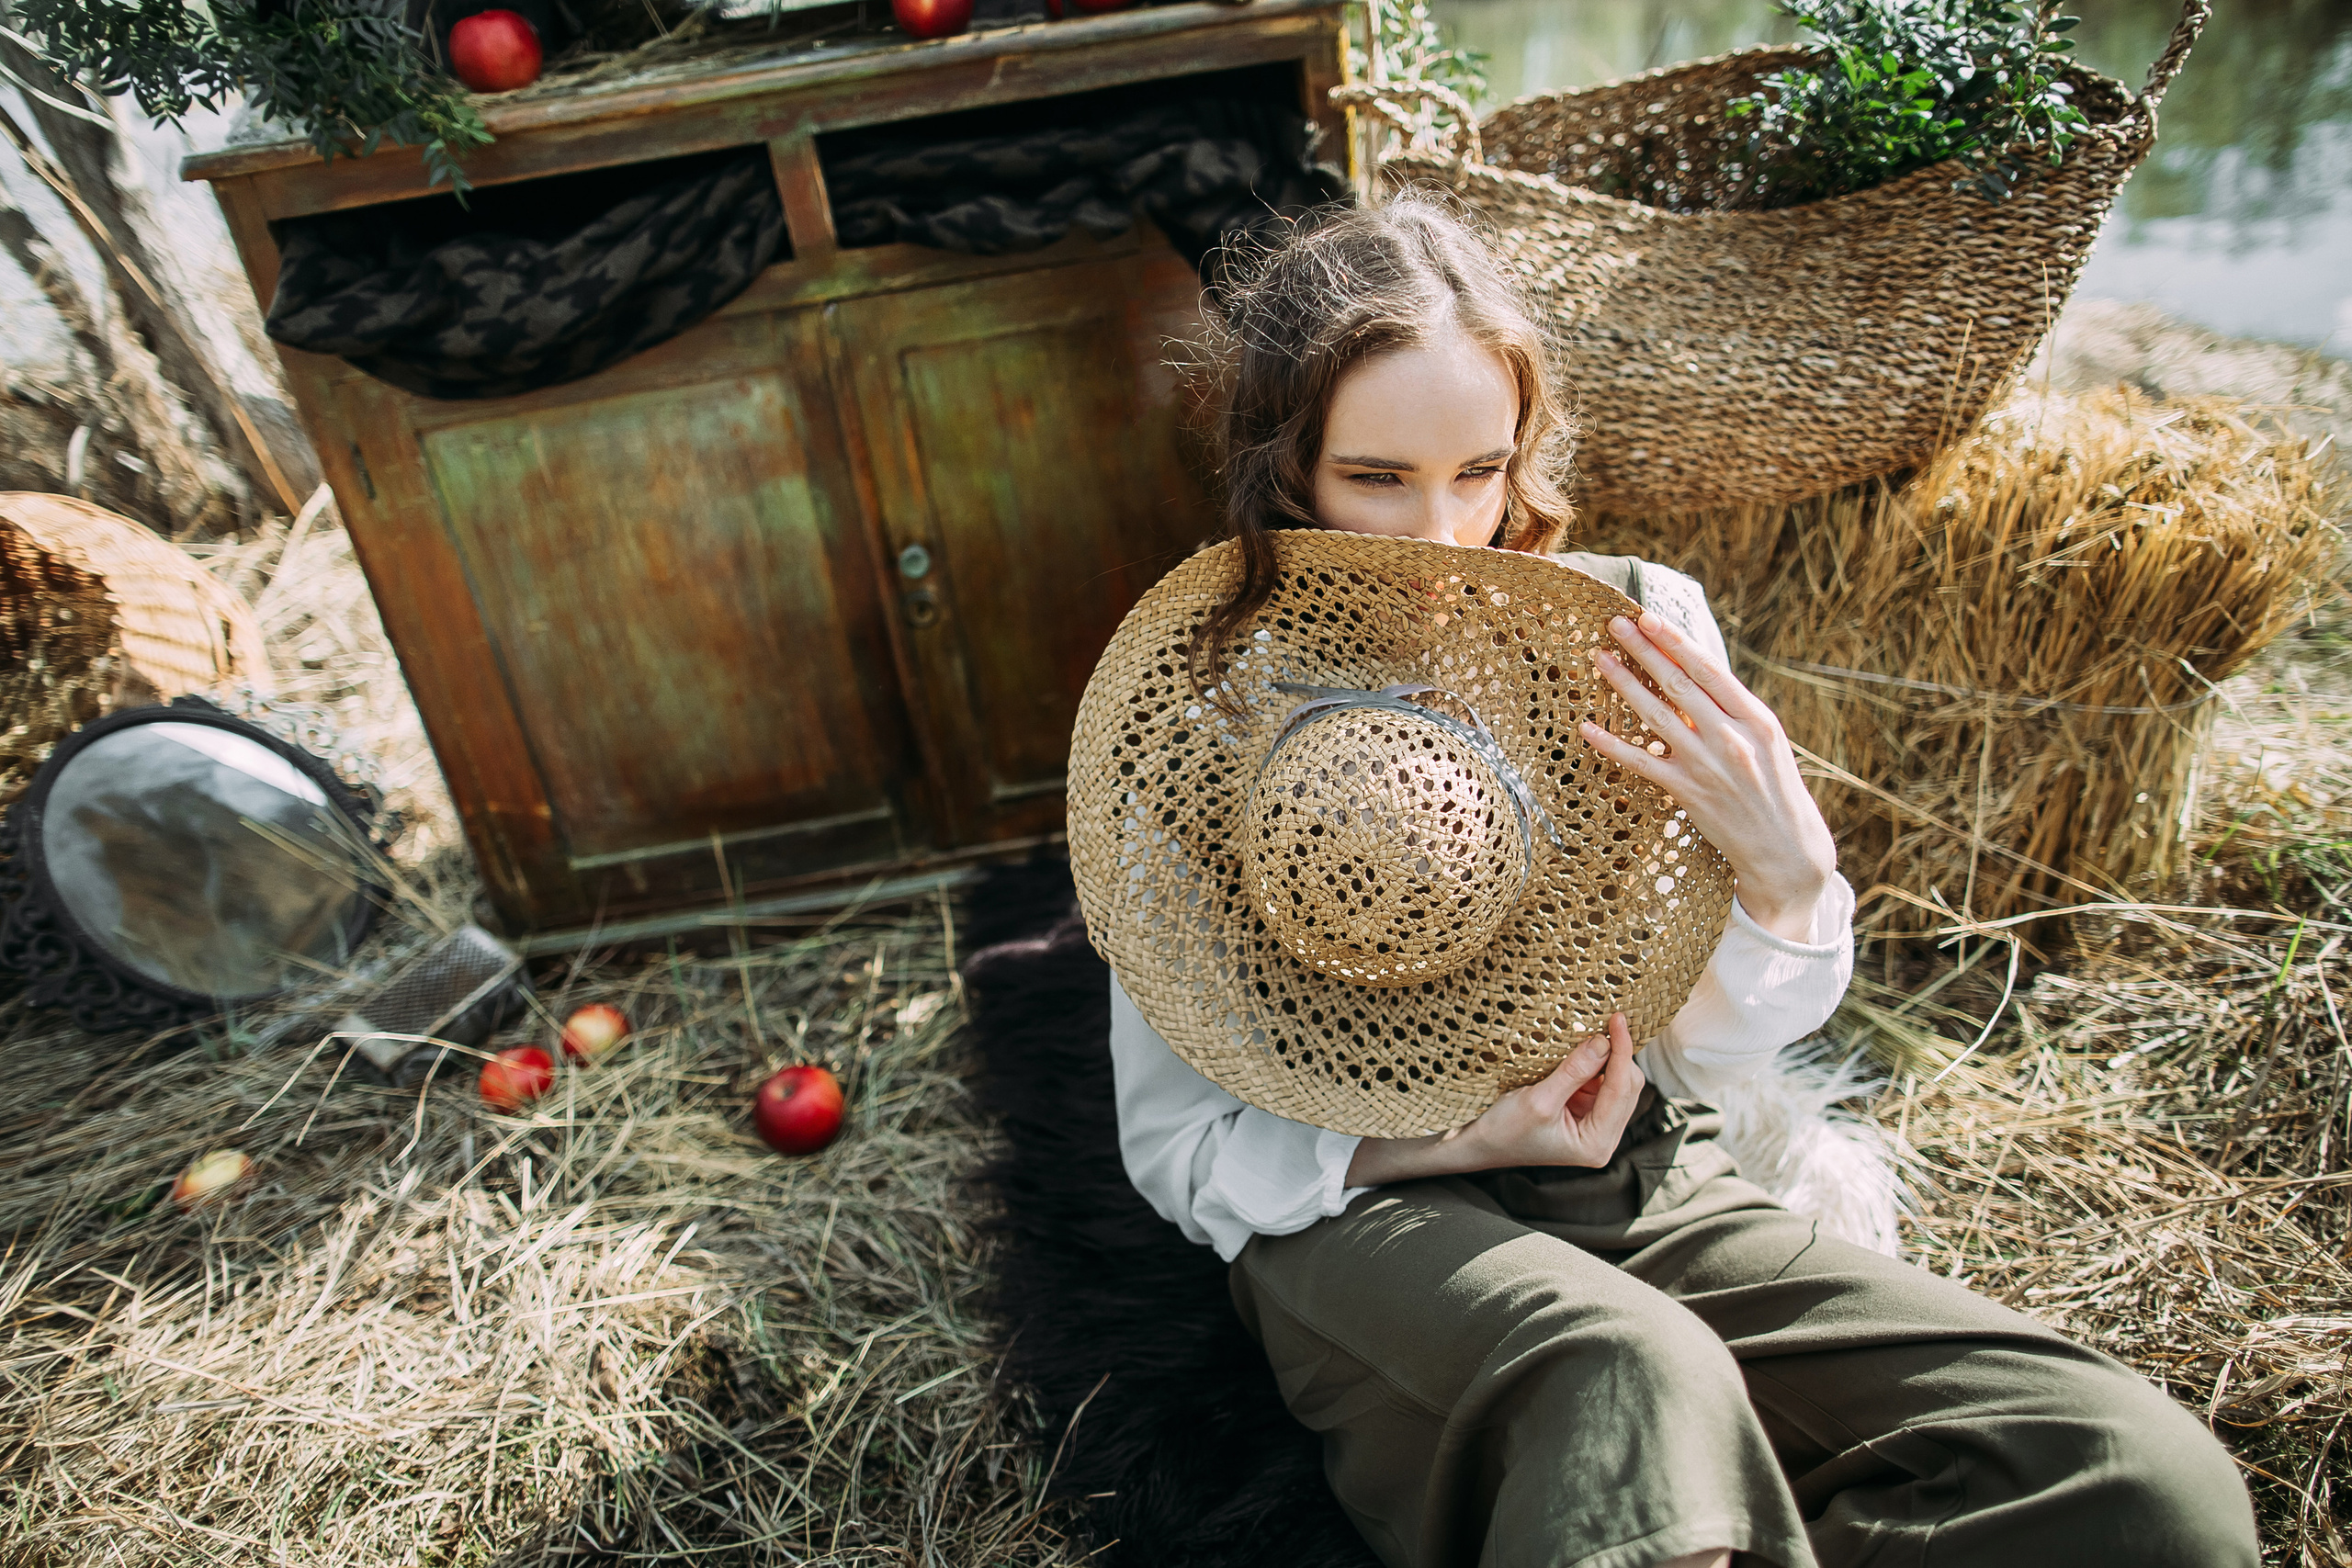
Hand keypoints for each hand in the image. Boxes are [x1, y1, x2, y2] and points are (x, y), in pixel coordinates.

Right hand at [1344, 1015, 1646, 1184]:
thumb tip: (1604, 1040)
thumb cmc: (1503, 1130)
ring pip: (1615, 1083)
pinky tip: (1578, 1053)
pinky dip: (1591, 1065)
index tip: (1618, 1019)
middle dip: (1616, 1056)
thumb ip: (1575, 1070)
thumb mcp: (1539, 1099)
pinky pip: (1598, 1083)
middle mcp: (1603, 1139)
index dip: (1622, 1052)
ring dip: (1604, 1060)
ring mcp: (1594, 1127)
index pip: (1622, 1090)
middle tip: (1604, 1021)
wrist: (1476, 1144)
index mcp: (1597, 1144)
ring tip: (1586, 1038)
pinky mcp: (1582, 1115)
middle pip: (1627, 1087)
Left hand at [1579, 611, 1837, 940]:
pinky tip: (1588, 728)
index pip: (1709, 669)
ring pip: (1656, 715)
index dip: (1676, 641)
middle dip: (1644, 650)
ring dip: (1624, 684)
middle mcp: (1732, 737)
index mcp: (1756, 718)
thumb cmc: (1774, 788)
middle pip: (1678, 684)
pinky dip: (1612, 744)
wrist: (1786, 848)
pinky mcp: (1688, 792)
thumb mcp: (1765, 740)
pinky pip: (1642, 762)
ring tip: (1600, 659)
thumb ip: (1732, 709)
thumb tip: (1695, 671)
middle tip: (1615, 623)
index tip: (1649, 617)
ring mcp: (1708, 765)